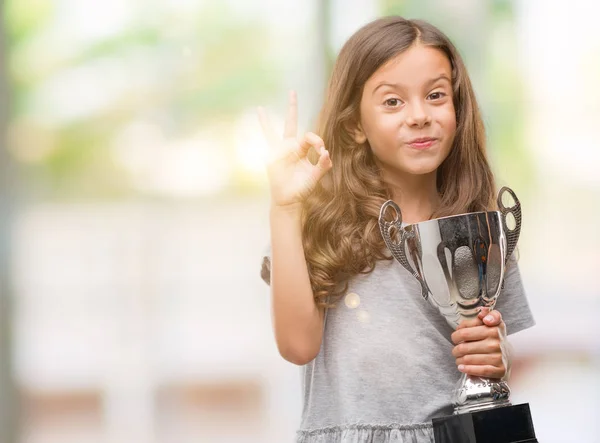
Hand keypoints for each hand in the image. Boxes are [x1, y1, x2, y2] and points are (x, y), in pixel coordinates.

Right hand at [257, 90, 332, 208]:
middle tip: (292, 91)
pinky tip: (259, 113)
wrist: (289, 200)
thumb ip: (322, 166)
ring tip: (263, 107)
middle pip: (292, 123)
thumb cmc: (302, 189)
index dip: (317, 142)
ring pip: (275, 130)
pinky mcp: (271, 157)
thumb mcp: (315, 177)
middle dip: (292, 108)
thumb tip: (327, 153)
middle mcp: (290, 147)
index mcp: (302, 150)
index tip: (323, 152)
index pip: (310, 137)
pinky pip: (265, 140)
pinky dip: (263, 126)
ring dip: (269, 119)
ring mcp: (279, 151)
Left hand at [451, 308, 510, 378]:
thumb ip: (486, 314)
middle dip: (455, 350)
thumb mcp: (492, 323)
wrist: (507, 356)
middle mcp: (497, 342)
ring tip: (459, 358)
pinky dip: (467, 369)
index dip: (457, 335)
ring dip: (459, 360)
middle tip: (455, 350)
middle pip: (463, 347)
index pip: (464, 332)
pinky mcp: (499, 369)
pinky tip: (462, 367)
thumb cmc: (493, 338)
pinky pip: (478, 370)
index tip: (456, 338)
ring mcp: (499, 356)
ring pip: (468, 359)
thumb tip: (482, 312)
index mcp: (494, 328)